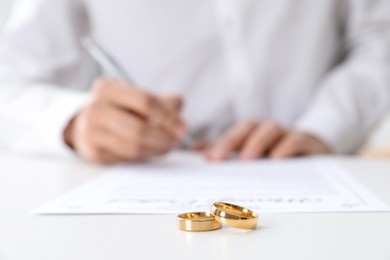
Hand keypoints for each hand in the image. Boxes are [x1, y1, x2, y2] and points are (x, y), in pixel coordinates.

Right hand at [64, 78, 185, 163]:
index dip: (168, 116)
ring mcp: (91, 131)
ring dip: (156, 149)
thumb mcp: (139, 97)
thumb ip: (165, 103)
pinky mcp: (93, 151)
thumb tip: (180, 123)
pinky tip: (150, 150)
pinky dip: (144, 155)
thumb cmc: (120, 109)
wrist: (88, 122)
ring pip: (133, 146)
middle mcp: (95, 108)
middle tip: (176, 141)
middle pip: (139, 128)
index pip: (145, 101)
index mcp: (108, 88)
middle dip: (164, 137)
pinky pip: (126, 158)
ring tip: (167, 146)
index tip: (182, 128)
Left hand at [203, 121, 330, 160]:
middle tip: (218, 158)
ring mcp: (288, 135)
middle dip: (230, 140)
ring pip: (270, 129)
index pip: (234, 133)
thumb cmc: (279, 158)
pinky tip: (276, 159)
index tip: (205, 158)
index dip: (218, 142)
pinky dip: (286, 147)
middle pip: (248, 127)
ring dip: (256, 142)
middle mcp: (269, 131)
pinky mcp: (308, 142)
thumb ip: (225, 152)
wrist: (317, 160)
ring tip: (246, 159)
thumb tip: (196, 151)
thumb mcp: (251, 157)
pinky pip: (297, 140)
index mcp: (254, 134)